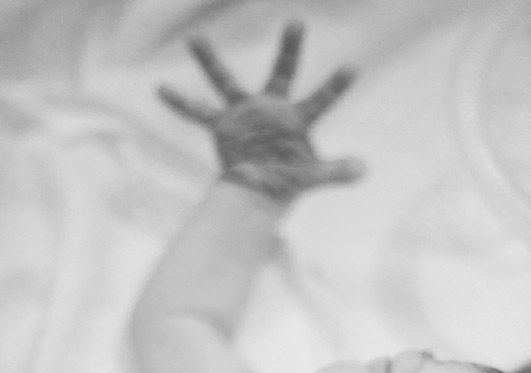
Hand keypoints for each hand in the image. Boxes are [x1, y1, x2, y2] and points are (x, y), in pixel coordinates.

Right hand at [159, 22, 364, 201]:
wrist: (259, 189)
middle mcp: (271, 108)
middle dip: (290, 50)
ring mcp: (245, 113)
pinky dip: (180, 103)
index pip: (321, 101)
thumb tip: (365, 169)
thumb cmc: (288, 179)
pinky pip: (197, 113)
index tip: (353, 67)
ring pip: (227, 82)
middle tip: (298, 21)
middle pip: (282, 74)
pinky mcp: (223, 125)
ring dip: (211, 63)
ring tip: (194, 40)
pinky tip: (160, 89)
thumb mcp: (313, 177)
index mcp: (297, 119)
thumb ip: (336, 172)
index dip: (336, 87)